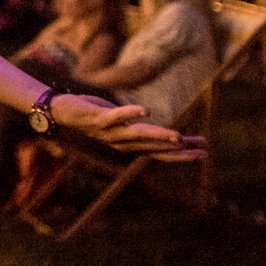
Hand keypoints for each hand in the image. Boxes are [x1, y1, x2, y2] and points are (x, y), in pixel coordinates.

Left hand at [51, 93, 206, 159]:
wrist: (62, 112)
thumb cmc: (95, 116)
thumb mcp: (121, 125)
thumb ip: (139, 130)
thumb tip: (156, 129)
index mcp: (129, 144)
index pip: (160, 152)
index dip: (181, 154)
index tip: (204, 152)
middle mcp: (121, 143)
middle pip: (154, 148)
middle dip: (178, 150)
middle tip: (201, 150)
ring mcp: (109, 132)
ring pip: (137, 136)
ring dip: (157, 136)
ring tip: (178, 137)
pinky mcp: (98, 118)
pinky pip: (115, 117)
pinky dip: (129, 114)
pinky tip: (146, 111)